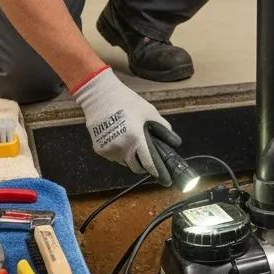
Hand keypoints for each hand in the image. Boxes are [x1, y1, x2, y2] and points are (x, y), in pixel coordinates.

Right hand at [72, 67, 180, 184]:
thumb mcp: (148, 111)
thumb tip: (174, 140)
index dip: (156, 171)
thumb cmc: (126, 101)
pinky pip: (112, 156)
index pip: (148, 163)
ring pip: (123, 162)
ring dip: (129, 158)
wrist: (99, 96)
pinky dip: (117, 153)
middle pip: (135, 167)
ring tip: (130, 144)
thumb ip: (162, 126)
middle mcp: (122, 147)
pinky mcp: (99, 149)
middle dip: (142, 165)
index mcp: (136, 138)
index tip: (162, 177)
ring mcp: (109, 150)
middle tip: (145, 158)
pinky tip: (118, 139)